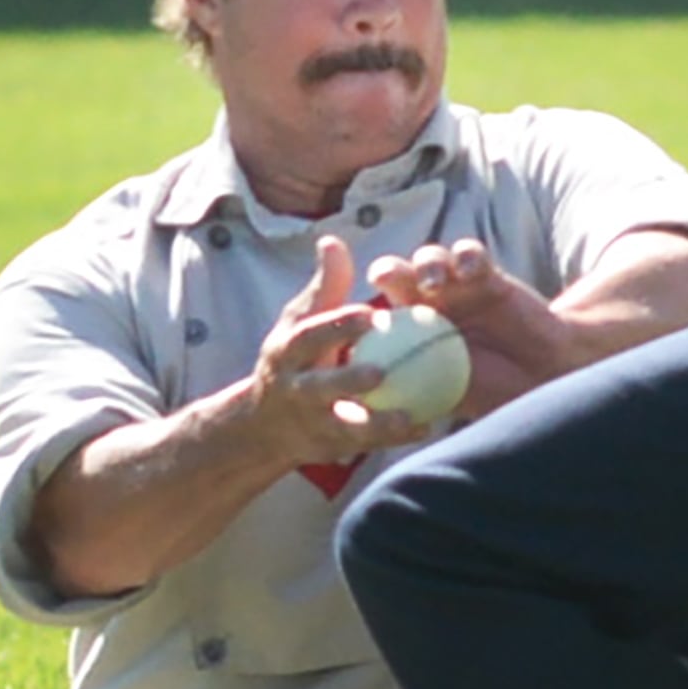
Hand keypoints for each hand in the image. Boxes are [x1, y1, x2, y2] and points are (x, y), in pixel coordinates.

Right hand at [242, 236, 425, 466]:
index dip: (338, 325)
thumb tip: (333, 241)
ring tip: (408, 416)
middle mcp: (296, 388)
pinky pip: (367, 444)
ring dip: (376, 423)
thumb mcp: (300, 321)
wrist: (264, 425)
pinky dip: (394, 439)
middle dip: (347, 380)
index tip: (370, 312)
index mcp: (288, 351)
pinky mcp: (332, 446)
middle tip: (381, 371)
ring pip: (344, 425)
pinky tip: (424, 427)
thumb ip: (325, 287)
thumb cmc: (292, 358)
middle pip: (320, 386)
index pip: (311, 336)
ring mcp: (313, 422)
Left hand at [367, 235, 573, 415]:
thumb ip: (414, 396)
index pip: (377, 313)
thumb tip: (371, 411)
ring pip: (430, 259)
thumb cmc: (492, 392)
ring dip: (426, 264)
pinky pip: (471, 255)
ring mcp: (457, 286)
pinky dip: (467, 257)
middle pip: (396, 275)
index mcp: (409, 332)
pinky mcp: (486, 274)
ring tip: (432, 283)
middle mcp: (428, 304)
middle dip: (387, 272)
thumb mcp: (447, 398)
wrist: (541, 377)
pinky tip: (470, 271)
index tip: (360, 320)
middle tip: (385, 279)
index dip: (366, 310)